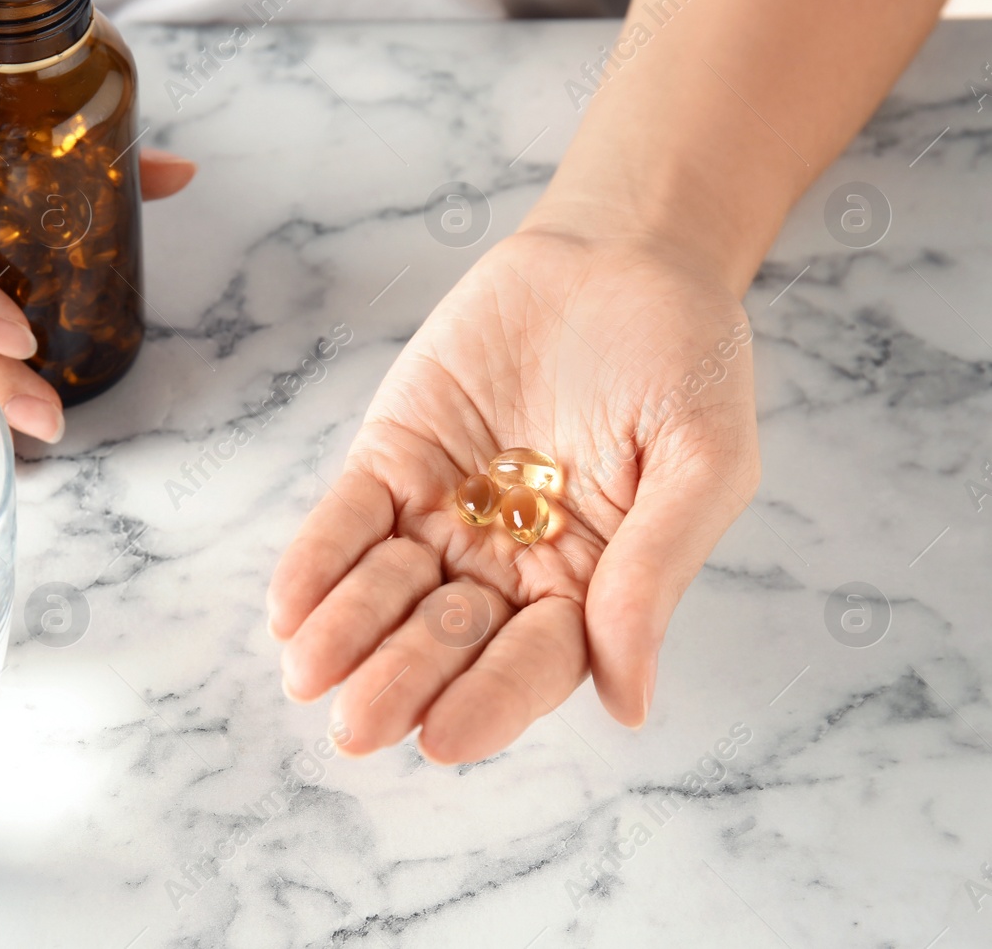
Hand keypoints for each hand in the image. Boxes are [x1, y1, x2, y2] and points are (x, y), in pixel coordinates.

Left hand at [268, 226, 759, 763]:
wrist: (620, 251)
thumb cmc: (684, 357)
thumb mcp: (702, 460)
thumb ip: (657, 573)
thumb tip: (629, 704)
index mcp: (590, 582)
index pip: (534, 662)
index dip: (490, 701)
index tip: (442, 738)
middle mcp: (510, 562)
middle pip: (451, 638)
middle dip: (403, 678)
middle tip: (357, 723)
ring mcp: (446, 512)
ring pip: (389, 588)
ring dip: (348, 631)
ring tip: (308, 669)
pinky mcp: (395, 457)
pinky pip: (348, 518)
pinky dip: (318, 559)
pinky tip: (289, 605)